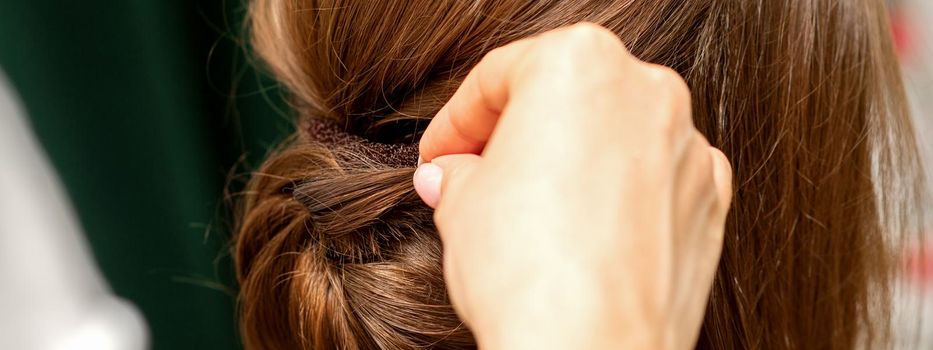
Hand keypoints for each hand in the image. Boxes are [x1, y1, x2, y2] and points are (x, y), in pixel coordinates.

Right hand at [414, 23, 731, 349]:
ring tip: (528, 213)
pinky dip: (619, 197)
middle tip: (475, 177)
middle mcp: (646, 91)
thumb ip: (459, 173)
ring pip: (612, 137)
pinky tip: (584, 234)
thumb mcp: (461, 205)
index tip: (442, 155)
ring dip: (569, 165)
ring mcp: (686, 146)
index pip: (499, 78)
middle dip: (515, 137)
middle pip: (563, 99)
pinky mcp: (708, 201)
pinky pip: (652, 181)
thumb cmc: (527, 269)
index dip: (457, 122)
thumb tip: (453, 176)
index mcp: (580, 63)